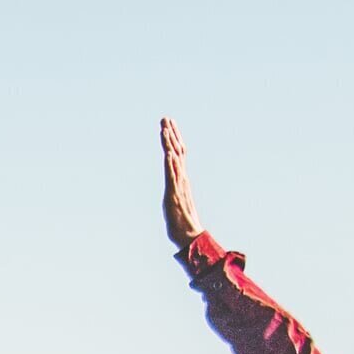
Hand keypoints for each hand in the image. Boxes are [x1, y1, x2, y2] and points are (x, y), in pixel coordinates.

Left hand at [159, 117, 203, 248]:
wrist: (188, 235)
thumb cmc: (180, 218)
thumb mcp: (173, 196)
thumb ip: (174, 184)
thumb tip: (171, 177)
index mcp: (181, 177)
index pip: (178, 152)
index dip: (173, 137)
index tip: (168, 123)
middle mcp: (181, 178)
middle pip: (178, 151)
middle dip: (171, 134)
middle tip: (165, 118)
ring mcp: (179, 186)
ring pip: (175, 161)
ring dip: (169, 145)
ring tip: (165, 130)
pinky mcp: (174, 195)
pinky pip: (173, 178)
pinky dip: (171, 165)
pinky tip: (168, 155)